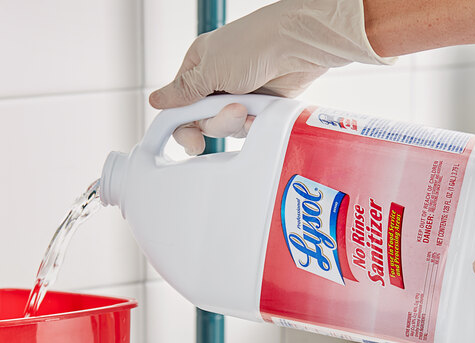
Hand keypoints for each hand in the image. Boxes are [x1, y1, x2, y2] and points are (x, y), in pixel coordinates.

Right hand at [149, 0, 392, 154]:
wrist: (294, 47)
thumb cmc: (253, 45)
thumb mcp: (209, 69)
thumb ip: (182, 93)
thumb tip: (155, 101)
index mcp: (197, 68)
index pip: (179, 107)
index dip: (183, 127)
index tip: (192, 142)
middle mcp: (215, 83)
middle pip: (203, 123)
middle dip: (217, 122)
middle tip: (232, 110)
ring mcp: (237, 96)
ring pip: (226, 128)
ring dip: (236, 122)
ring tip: (249, 105)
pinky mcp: (257, 108)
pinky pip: (247, 129)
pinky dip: (253, 123)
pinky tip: (260, 112)